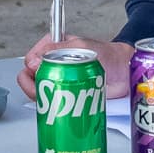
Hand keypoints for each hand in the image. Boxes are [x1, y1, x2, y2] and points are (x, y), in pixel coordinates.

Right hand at [15, 35, 132, 99]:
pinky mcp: (65, 94)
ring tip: (51, 98)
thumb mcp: (79, 46)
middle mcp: (52, 63)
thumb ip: (55, 51)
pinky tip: (55, 106)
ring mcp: (58, 79)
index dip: (30, 69)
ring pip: (39, 90)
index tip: (39, 74)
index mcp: (53, 47)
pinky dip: (50, 105)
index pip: (30, 58)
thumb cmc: (106, 54)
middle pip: (30, 77)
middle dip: (32, 86)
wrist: (123, 72)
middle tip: (42, 91)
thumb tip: (33, 63)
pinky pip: (51, 100)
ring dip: (41, 97)